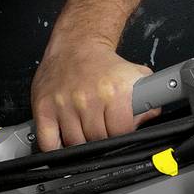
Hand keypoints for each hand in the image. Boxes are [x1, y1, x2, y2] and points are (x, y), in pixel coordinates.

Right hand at [32, 39, 151, 150]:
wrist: (75, 45)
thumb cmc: (102, 64)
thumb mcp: (134, 75)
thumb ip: (149, 99)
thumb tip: (150, 119)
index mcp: (114, 91)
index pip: (121, 132)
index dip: (122, 134)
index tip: (119, 129)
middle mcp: (88, 99)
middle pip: (98, 141)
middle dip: (102, 138)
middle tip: (102, 128)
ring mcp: (64, 105)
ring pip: (76, 145)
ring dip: (81, 143)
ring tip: (84, 130)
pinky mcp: (43, 109)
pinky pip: (49, 143)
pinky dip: (56, 148)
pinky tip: (63, 141)